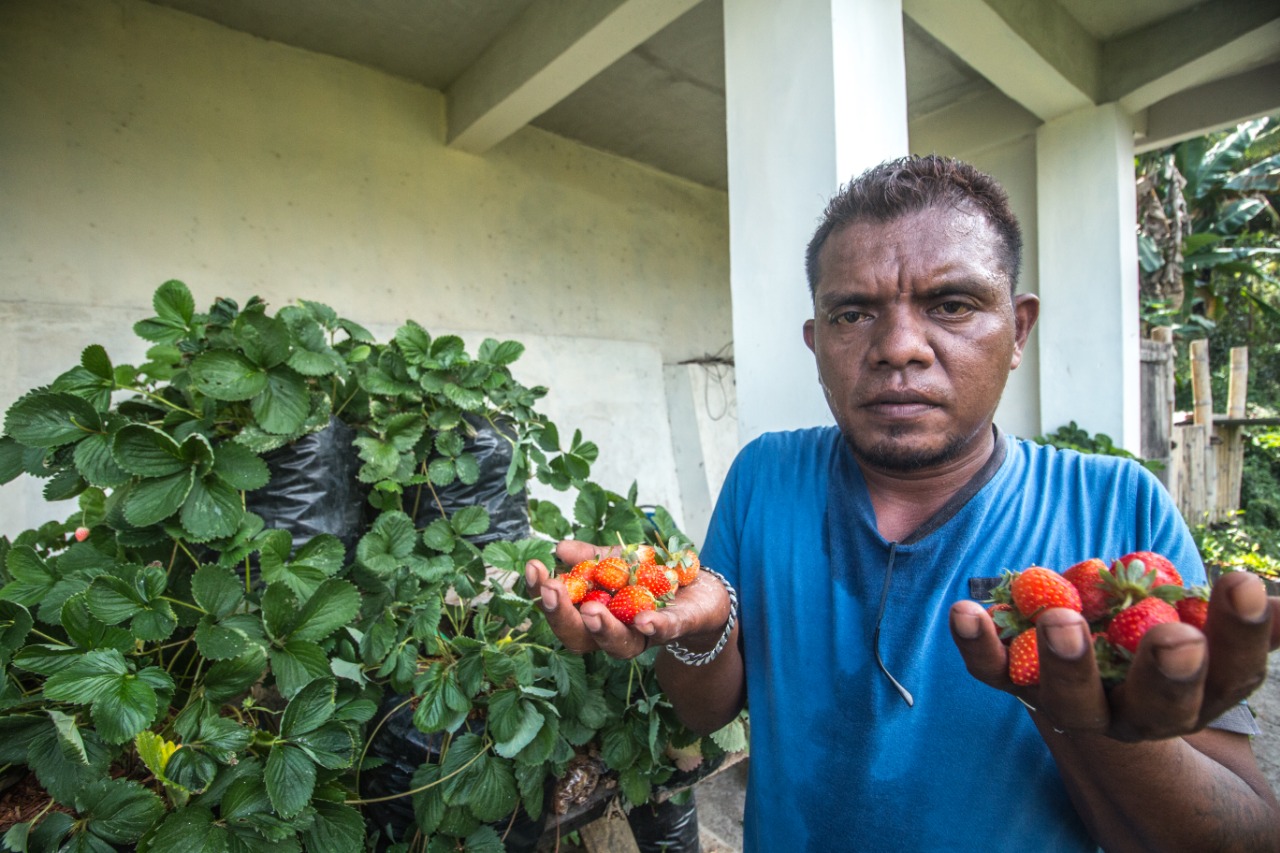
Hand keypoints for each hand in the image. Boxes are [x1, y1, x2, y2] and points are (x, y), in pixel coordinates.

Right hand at [524, 540, 732, 659]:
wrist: (699, 590)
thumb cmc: (650, 577)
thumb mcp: (618, 561)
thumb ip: (591, 558)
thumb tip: (560, 548)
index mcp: (594, 614)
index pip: (560, 611)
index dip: (540, 593)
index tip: (532, 567)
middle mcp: (615, 632)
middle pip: (580, 638)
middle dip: (562, 616)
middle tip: (551, 591)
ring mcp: (645, 636)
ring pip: (619, 645)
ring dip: (603, 629)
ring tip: (591, 610)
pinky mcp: (678, 628)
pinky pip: (666, 631)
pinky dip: (656, 626)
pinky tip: (645, 620)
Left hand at [950, 570, 1279, 741]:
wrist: (1091, 664)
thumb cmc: (1160, 630)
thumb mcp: (1210, 623)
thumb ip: (1245, 613)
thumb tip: (1278, 594)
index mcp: (1197, 694)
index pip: (1232, 672)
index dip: (1240, 632)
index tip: (1242, 583)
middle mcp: (1136, 713)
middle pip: (1155, 705)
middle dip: (1165, 670)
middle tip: (1174, 637)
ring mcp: (1073, 704)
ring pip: (1070, 700)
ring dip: (1065, 662)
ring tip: (1062, 621)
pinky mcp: (1017, 685)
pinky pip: (994, 672)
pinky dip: (978, 644)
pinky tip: (964, 610)